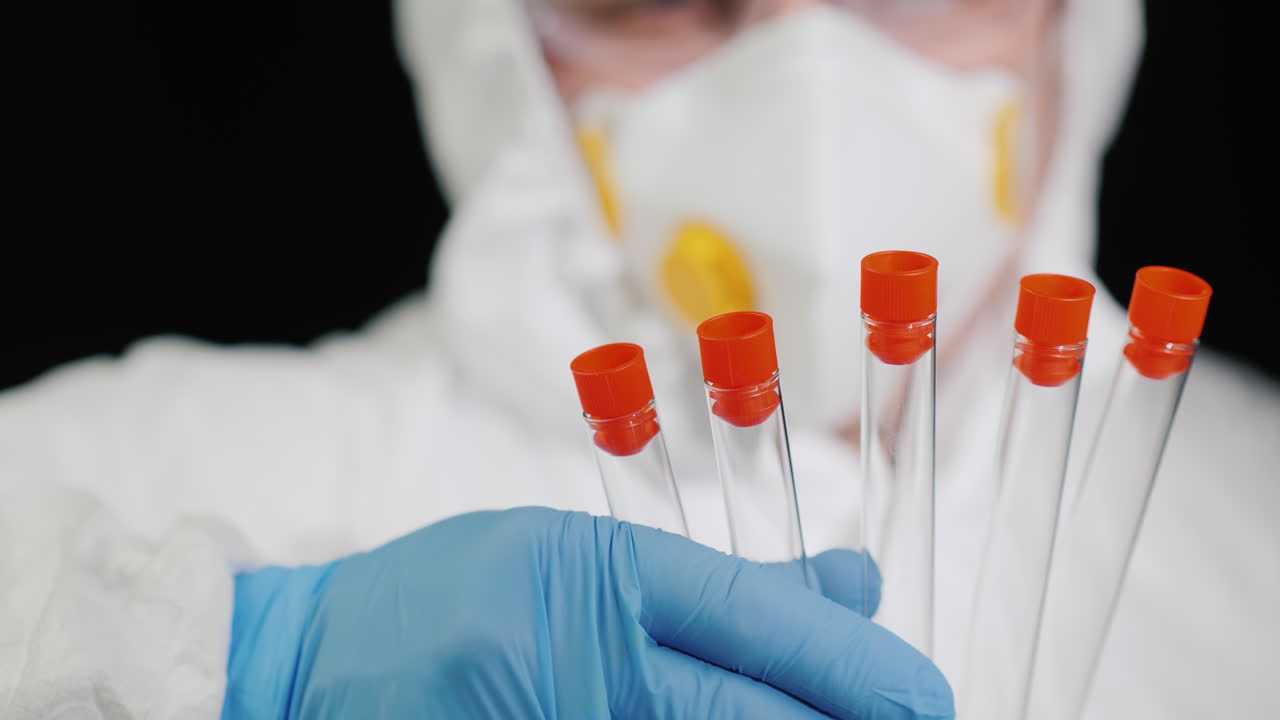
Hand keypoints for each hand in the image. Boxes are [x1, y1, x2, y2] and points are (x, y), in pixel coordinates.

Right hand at [224, 508, 951, 718]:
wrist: (303, 671)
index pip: (750, 620)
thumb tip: (855, 588)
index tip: (926, 698)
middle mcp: (570, 661)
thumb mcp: (579, 560)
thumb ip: (717, 588)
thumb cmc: (447, 599)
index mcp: (589, 574)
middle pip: (746, 715)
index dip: (851, 667)